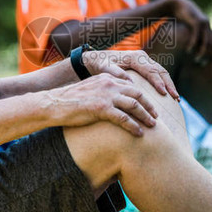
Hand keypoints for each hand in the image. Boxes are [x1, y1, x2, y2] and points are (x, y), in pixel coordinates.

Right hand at [45, 73, 159, 135]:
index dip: (143, 95)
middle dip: (149, 105)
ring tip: (152, 125)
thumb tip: (114, 101)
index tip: (150, 105)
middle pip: (137, 93)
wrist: (55, 104)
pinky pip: (123, 118)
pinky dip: (133, 126)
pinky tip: (138, 133)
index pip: (131, 85)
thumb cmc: (71, 101)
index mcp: (107, 78)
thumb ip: (104, 91)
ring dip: (145, 116)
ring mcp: (106, 96)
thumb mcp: (90, 90)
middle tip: (156, 116)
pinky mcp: (101, 108)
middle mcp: (109, 84)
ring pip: (134, 105)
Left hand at [82, 49, 178, 100]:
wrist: (97, 58)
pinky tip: (169, 95)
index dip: (158, 82)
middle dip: (169, 84)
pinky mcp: (145, 66)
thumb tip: (130, 82)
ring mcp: (145, 61)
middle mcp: (142, 57)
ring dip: (170, 85)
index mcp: (135, 57)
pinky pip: (158, 74)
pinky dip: (165, 84)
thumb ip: (116, 74)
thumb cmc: (100, 64)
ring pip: (162, 72)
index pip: (150, 70)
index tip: (163, 93)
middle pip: (160, 71)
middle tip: (175, 98)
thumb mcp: (105, 68)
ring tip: (176, 98)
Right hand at [166, 0, 211, 64]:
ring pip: (206, 41)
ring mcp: (203, 23)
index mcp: (207, 28)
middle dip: (207, 55)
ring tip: (196, 59)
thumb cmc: (180, 17)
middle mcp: (207, 26)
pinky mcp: (196, 21)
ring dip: (201, 51)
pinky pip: (196, 35)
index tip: (204, 62)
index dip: (210, 54)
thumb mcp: (187, 28)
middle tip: (200, 63)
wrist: (177, 3)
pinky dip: (193, 44)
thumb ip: (190, 36)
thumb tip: (190, 47)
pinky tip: (188, 50)